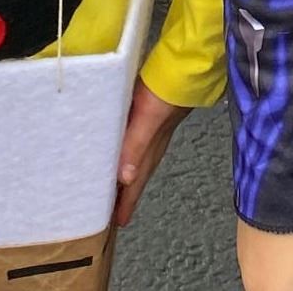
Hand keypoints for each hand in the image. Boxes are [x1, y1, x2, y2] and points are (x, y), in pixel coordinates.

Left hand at [111, 80, 188, 227]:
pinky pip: (135, 147)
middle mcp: (151, 147)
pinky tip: (121, 152)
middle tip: (110, 212)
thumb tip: (125, 178)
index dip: (126, 203)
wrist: (181, 70)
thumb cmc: (164, 94)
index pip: (135, 184)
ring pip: (136, 164)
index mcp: (149, 152)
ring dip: (125, 178)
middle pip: (136, 179)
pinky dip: (127, 156)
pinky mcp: (149, 121)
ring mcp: (152, 135)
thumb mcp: (147, 119)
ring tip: (113, 188)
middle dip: (125, 196)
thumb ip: (136, 146)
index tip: (117, 223)